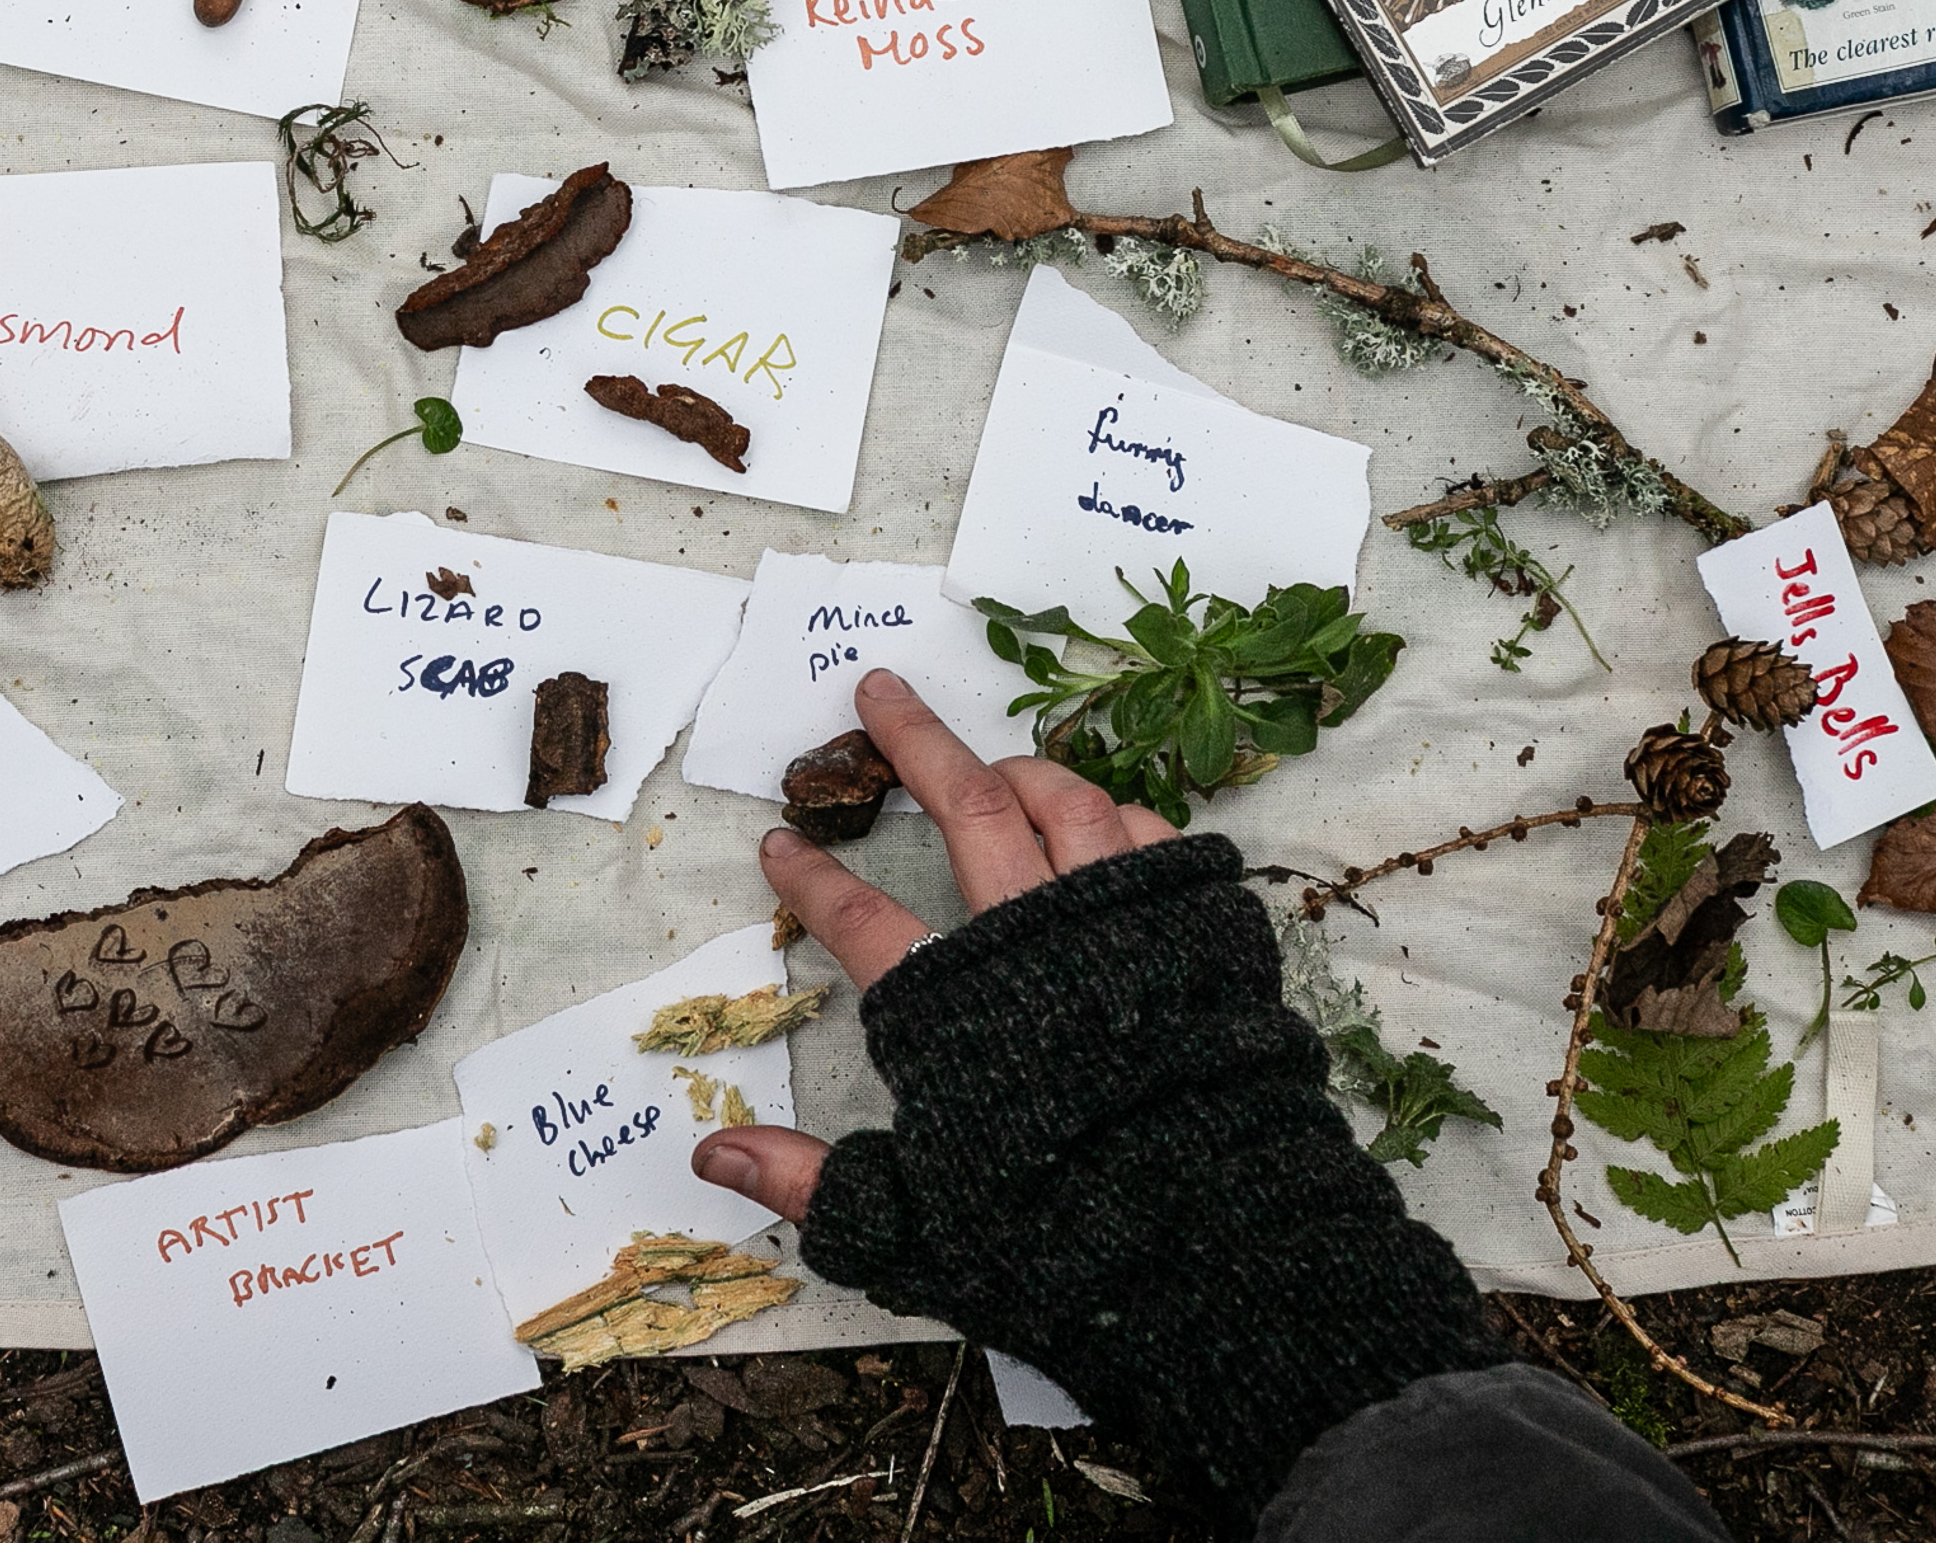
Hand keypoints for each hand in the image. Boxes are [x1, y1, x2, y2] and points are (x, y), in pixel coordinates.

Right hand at [692, 668, 1177, 1221]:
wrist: (1223, 1243)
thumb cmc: (1066, 1244)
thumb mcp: (921, 1232)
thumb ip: (817, 1183)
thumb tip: (712, 1157)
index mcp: (957, 1008)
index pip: (861, 922)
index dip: (814, 880)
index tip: (782, 841)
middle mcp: (1037, 941)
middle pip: (971, 810)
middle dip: (916, 744)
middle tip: (879, 691)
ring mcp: (1127, 926)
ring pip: (1072, 806)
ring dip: (1022, 771)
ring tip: (994, 760)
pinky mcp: (1204, 935)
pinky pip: (1156, 844)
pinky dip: (1120, 820)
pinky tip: (1105, 825)